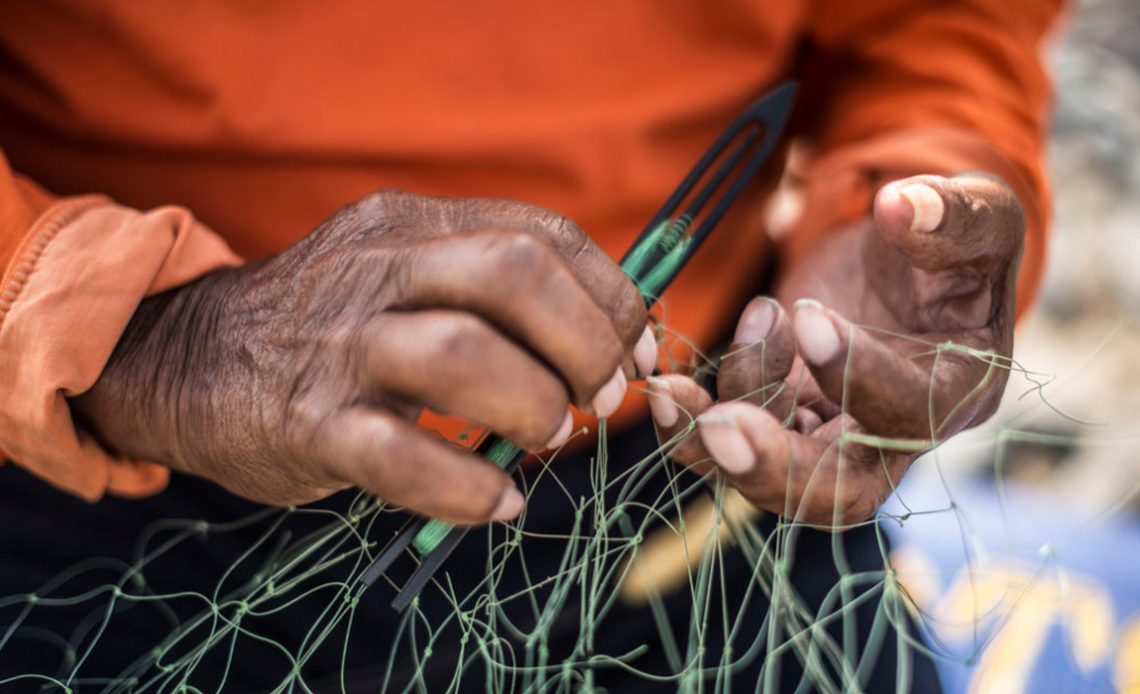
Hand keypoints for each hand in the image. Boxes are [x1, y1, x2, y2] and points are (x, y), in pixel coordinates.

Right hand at [72, 191, 653, 521]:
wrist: (189, 360)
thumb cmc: (333, 328)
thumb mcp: (404, 274)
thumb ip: (495, 294)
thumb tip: (619, 343)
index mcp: (413, 225)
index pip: (541, 232)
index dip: (610, 294)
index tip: (636, 350)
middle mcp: (378, 269)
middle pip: (513, 273)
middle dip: (585, 340)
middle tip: (601, 396)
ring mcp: (341, 344)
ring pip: (462, 354)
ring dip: (533, 404)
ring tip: (549, 436)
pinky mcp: (308, 422)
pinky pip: (401, 457)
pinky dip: (467, 488)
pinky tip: (498, 502)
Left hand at [648, 173, 1023, 525]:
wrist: (904, 265)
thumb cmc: (952, 244)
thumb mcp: (979, 217)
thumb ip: (956, 214)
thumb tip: (901, 205)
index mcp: (956, 394)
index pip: (909, 413)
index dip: (856, 375)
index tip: (808, 317)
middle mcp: (893, 437)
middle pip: (836, 493)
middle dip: (773, 467)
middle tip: (721, 427)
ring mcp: (830, 436)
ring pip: (771, 475)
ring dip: (722, 428)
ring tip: (715, 353)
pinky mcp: (780, 420)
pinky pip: (732, 446)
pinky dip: (693, 427)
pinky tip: (667, 389)